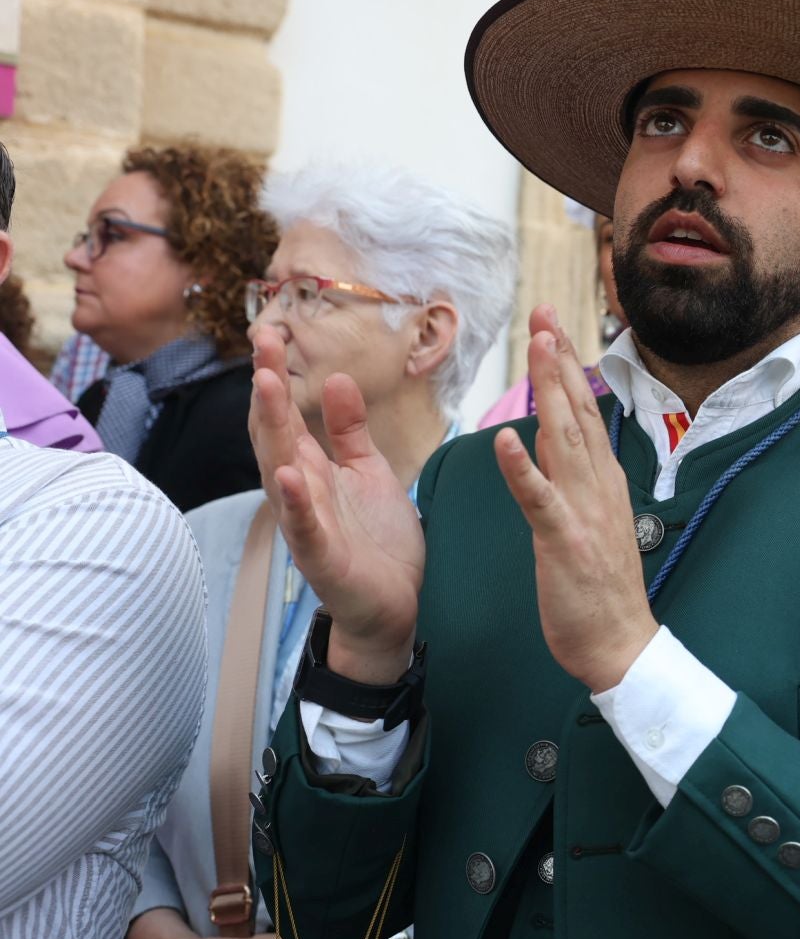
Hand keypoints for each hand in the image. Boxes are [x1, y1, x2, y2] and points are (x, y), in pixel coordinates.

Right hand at [250, 328, 422, 679]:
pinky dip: (295, 502)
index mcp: (313, 470)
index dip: (276, 376)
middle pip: (275, 433)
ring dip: (273, 430)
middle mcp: (302, 492)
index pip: (286, 416)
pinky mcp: (322, 558)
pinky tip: (290, 476)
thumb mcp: (368, 472)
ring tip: (267, 388)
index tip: (271, 333)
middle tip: (263, 342)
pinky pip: (304, 527)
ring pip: (281, 472)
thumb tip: (335, 379)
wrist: (396, 605)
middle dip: (268, 389)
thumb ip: (349, 430)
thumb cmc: (378, 540)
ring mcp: (307, 524)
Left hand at [495, 306, 657, 691]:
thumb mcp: (589, 523)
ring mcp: (583, 510)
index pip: (583, 411)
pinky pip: (539, 499)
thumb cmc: (601, 591)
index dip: (567, 366)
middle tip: (545, 313)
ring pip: (564, 439)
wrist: (620, 644)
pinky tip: (506, 438)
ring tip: (538, 348)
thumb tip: (546, 446)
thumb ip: (571, 481)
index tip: (552, 325)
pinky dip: (521, 468)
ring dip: (550, 391)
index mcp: (602, 480)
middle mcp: (597, 485)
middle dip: (560, 360)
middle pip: (577, 411)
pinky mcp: (564, 540)